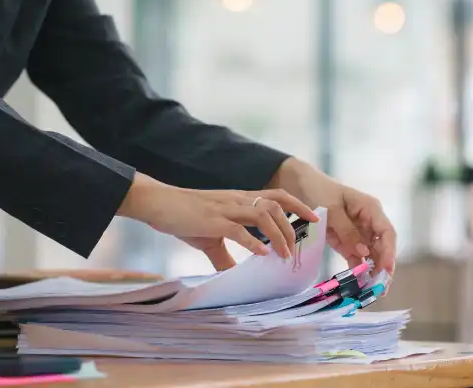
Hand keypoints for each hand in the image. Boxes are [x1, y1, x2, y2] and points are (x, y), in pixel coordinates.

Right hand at [117, 173, 318, 270]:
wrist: (158, 203)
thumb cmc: (183, 217)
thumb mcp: (209, 236)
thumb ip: (225, 255)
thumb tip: (234, 277)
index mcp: (239, 199)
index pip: (276, 196)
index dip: (298, 204)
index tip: (314, 217)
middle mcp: (237, 200)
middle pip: (275, 205)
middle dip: (292, 225)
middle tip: (299, 246)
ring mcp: (225, 208)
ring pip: (262, 215)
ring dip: (278, 235)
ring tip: (285, 254)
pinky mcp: (212, 220)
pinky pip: (238, 230)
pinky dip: (253, 242)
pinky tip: (262, 254)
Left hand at [268, 158, 395, 278]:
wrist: (299, 184)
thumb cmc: (319, 189)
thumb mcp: (332, 209)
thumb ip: (348, 231)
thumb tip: (364, 253)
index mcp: (371, 209)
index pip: (387, 232)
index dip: (389, 252)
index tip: (387, 269)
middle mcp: (368, 221)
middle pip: (382, 247)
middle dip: (383, 267)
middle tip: (381, 288)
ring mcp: (358, 232)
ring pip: (371, 255)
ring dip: (371, 272)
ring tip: (371, 291)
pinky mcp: (346, 240)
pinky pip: (355, 257)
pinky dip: (357, 269)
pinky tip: (357, 284)